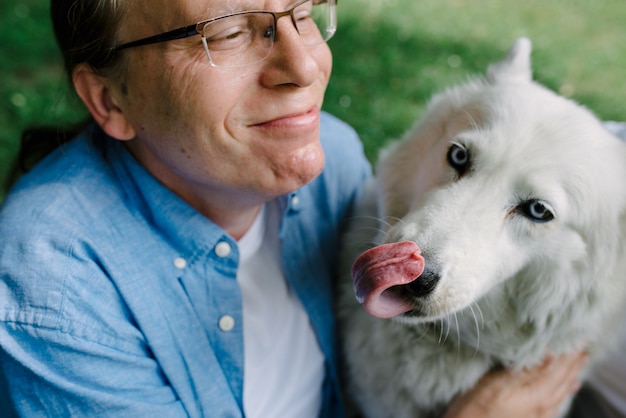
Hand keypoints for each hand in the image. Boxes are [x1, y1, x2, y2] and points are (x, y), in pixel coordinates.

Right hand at [444, 351, 587, 417]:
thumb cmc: (475, 409)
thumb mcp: (498, 384)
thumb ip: (526, 371)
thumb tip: (550, 354)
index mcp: (536, 395)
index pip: (558, 369)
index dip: (568, 354)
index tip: (578, 338)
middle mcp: (542, 407)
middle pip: (563, 381)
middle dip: (573, 364)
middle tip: (583, 347)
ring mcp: (537, 415)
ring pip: (561, 393)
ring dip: (570, 376)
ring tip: (578, 364)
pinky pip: (555, 403)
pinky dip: (562, 392)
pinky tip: (564, 390)